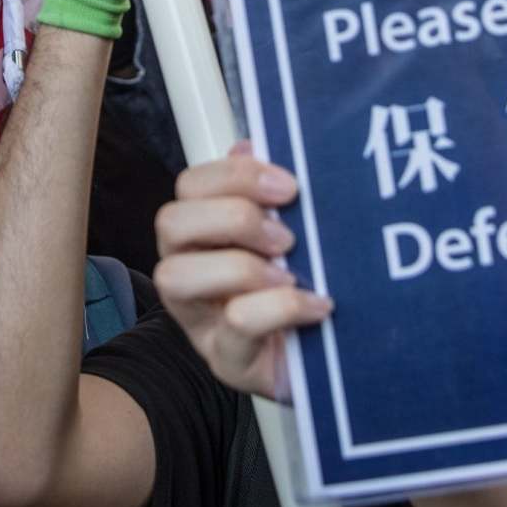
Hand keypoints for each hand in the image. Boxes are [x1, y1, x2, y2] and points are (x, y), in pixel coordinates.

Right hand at [155, 147, 330, 399]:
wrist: (335, 363)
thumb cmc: (307, 290)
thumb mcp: (298, 235)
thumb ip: (273, 193)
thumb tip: (253, 143)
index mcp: (204, 234)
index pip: (189, 186)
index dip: (233, 176)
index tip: (288, 185)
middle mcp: (189, 272)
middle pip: (170, 223)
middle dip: (232, 218)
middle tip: (286, 237)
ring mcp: (200, 320)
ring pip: (175, 276)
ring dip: (240, 266)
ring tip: (290, 275)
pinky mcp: (226, 360)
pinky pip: (234, 325)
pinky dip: (281, 308)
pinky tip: (317, 306)